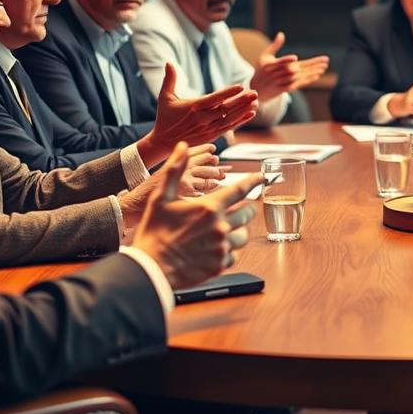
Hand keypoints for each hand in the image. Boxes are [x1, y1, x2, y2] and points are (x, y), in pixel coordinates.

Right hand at [131, 142, 264, 289]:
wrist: (150, 267)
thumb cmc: (154, 231)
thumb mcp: (161, 197)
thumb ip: (175, 170)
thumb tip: (182, 146)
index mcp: (209, 207)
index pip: (240, 190)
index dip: (253, 181)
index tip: (261, 178)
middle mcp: (220, 226)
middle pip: (247, 212)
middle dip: (245, 208)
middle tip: (237, 209)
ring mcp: (222, 247)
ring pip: (243, 235)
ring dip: (238, 230)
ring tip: (225, 230)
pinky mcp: (220, 265)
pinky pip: (234, 255)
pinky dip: (229, 250)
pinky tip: (216, 248)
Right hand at [141, 64, 258, 166]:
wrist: (163, 142)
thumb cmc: (165, 118)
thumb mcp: (165, 97)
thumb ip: (170, 79)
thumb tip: (168, 62)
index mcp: (193, 106)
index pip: (214, 98)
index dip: (228, 92)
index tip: (241, 86)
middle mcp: (202, 118)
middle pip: (226, 109)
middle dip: (241, 101)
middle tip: (255, 93)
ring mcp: (208, 128)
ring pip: (230, 119)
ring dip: (244, 110)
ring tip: (256, 102)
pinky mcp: (211, 136)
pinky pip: (229, 128)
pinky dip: (240, 121)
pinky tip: (251, 113)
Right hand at [250, 32, 330, 102]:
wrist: (256, 89)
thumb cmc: (261, 70)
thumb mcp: (264, 57)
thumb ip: (274, 46)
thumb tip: (281, 34)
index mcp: (271, 65)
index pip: (280, 62)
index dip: (286, 60)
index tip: (295, 58)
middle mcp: (277, 74)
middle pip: (296, 69)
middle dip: (312, 65)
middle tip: (325, 61)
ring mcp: (281, 82)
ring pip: (300, 77)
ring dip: (313, 72)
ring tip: (324, 67)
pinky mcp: (285, 89)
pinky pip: (299, 84)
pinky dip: (308, 80)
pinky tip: (317, 75)